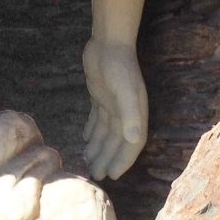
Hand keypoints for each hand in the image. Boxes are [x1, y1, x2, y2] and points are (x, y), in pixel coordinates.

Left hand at [82, 38, 147, 180]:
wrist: (109, 43)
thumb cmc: (120, 67)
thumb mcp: (126, 91)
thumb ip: (130, 115)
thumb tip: (134, 139)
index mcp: (134, 115)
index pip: (130, 145)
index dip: (122, 161)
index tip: (112, 176)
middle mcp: (125, 113)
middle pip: (116, 142)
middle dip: (107, 159)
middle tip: (95, 176)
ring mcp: (112, 105)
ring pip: (105, 133)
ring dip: (98, 149)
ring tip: (88, 164)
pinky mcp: (100, 96)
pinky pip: (96, 120)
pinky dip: (91, 132)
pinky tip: (84, 141)